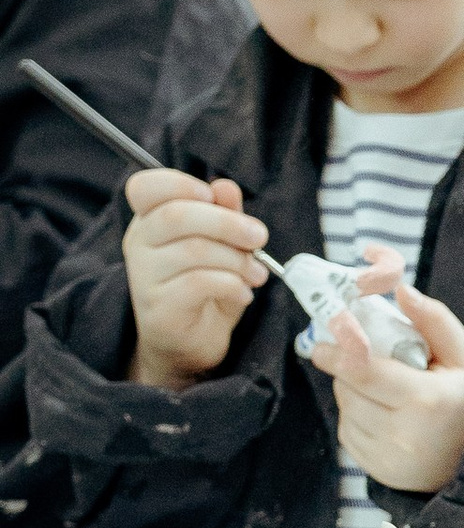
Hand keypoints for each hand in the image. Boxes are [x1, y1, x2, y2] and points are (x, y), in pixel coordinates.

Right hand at [122, 167, 269, 387]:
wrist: (188, 343)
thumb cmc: (204, 286)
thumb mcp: (221, 244)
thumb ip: (223, 213)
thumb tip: (225, 187)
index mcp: (151, 220)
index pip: (145, 187)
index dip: (179, 184)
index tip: (212, 196)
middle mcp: (140, 244)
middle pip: (176, 215)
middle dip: (228, 223)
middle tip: (259, 237)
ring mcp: (144, 277)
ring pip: (193, 250)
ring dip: (237, 259)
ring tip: (257, 273)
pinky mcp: (158, 308)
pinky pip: (199, 283)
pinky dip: (232, 284)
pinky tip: (243, 293)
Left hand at [306, 273, 463, 494]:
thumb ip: (435, 320)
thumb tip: (401, 291)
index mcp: (427, 400)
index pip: (364, 373)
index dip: (337, 355)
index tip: (323, 345)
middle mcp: (403, 434)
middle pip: (349, 389)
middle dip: (350, 370)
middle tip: (368, 361)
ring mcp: (386, 456)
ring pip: (345, 409)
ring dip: (354, 392)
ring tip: (384, 392)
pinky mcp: (373, 468)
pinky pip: (347, 431)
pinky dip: (357, 417)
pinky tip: (383, 416)